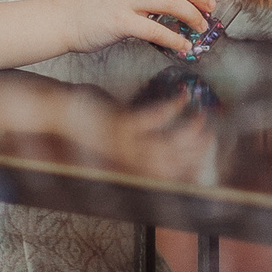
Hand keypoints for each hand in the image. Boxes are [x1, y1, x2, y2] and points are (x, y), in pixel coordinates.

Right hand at [50, 0, 216, 54]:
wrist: (62, 19)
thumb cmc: (93, 5)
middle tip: (210, 6)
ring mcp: (123, 0)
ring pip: (168, 2)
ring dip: (191, 16)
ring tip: (200, 27)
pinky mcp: (119, 22)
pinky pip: (154, 30)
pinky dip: (174, 39)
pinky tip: (183, 46)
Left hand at [99, 94, 215, 181]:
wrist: (59, 111)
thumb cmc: (90, 119)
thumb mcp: (118, 131)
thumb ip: (139, 135)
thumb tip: (163, 131)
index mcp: (130, 163)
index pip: (168, 174)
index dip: (190, 169)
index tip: (207, 158)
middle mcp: (130, 158)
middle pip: (173, 162)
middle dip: (197, 150)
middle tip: (211, 134)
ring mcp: (126, 142)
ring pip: (168, 144)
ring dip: (190, 130)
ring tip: (202, 116)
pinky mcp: (122, 123)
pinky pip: (154, 118)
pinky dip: (173, 107)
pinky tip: (183, 97)